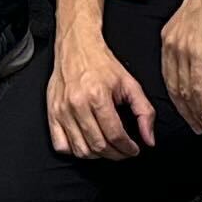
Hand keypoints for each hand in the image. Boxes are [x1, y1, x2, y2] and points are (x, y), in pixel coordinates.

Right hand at [45, 29, 154, 160]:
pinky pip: (61, 145)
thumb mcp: (129, 83)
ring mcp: (62, 110)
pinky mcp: (52, 113)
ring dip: (97, 155)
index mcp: (98, 95)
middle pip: (98, 145)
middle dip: (116, 154)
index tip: (133, 149)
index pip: (115, 135)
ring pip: (80, 150)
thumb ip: (144, 111)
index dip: (127, 148)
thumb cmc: (101, 64)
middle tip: (124, 151)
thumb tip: (149, 139)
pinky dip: (75, 151)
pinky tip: (86, 143)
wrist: (77, 46)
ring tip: (107, 148)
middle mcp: (77, 104)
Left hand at [159, 0, 201, 136]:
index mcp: (168, 38)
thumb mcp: (194, 22)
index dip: (177, 98)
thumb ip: (191, 41)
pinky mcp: (198, 54)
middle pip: (173, 88)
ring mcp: (182, 50)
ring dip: (196, 113)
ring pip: (185, 92)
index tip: (186, 111)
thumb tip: (198, 59)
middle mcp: (171, 45)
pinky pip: (197, 88)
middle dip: (185, 112)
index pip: (167, 76)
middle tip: (195, 127)